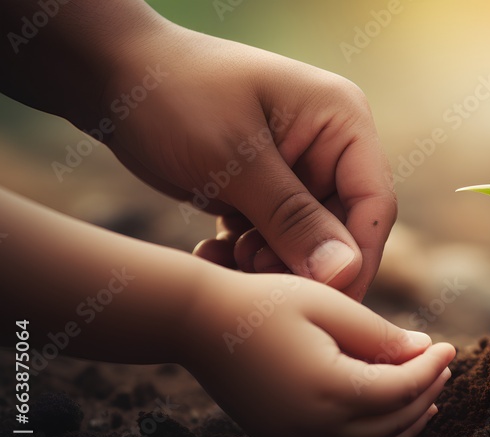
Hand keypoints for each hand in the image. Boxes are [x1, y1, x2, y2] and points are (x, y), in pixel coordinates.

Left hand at [101, 22, 394, 299]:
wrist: (110, 76)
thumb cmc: (173, 95)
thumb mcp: (234, 160)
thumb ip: (293, 219)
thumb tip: (346, 273)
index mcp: (341, 121)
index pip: (373, 204)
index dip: (356, 258)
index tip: (326, 302)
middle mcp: (329, 146)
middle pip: (342, 230)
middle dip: (301, 262)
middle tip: (255, 275)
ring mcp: (298, 170)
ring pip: (306, 243)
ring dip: (268, 262)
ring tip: (223, 256)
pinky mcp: (267, 191)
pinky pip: (273, 240)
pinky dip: (245, 255)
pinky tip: (211, 252)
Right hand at [181, 268, 454, 436]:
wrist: (198, 322)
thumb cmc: (265, 302)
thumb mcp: (328, 306)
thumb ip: (379, 334)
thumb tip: (427, 352)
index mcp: (330, 390)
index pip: (401, 389)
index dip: (431, 368)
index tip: (449, 346)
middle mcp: (314, 427)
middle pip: (391, 423)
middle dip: (424, 394)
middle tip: (442, 368)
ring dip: (402, 425)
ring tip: (425, 398)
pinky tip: (379, 421)